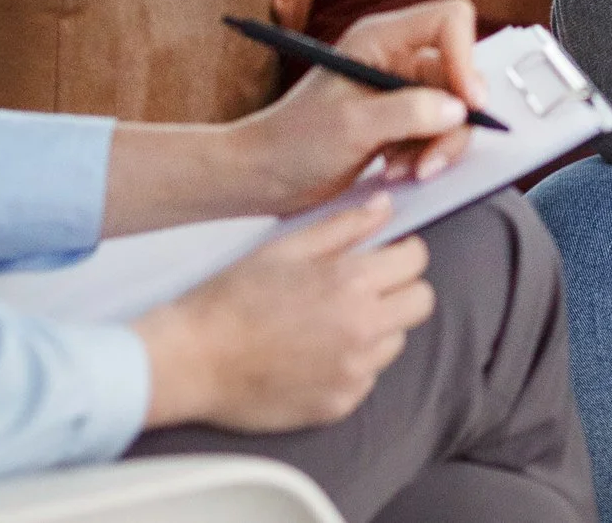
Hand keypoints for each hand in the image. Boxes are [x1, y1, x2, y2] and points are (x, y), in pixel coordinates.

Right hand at [134, 195, 433, 430]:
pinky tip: (313, 354)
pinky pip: (367, 377)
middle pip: (420, 303)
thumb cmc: (232, 298)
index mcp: (351, 282)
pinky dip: (352, 363)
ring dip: (377, 328)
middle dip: (400, 288)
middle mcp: (362, 329)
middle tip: (365, 287)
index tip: (385, 254)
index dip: (402, 252)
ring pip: (396, 341)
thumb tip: (384, 208)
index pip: (416, 261)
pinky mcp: (340, 404)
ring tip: (329, 322)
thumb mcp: (286, 248)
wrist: (191, 360)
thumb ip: (344, 226)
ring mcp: (353, 372)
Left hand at [229, 0, 489, 213]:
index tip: (468, 104)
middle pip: (459, 74)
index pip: (449, 20)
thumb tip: (459, 109)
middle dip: (452, 122)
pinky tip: (395, 170)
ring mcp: (399, 90)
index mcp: (380, 38)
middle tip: (429, 160)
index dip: (466, 58)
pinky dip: (425, 155)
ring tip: (401, 171)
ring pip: (453, 110)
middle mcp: (395, 57)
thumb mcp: (353, 125)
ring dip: (436, 146)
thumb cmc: (293, 141)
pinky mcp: (400, 120)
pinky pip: (437, 132)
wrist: (265, 174)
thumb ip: (409, 112)